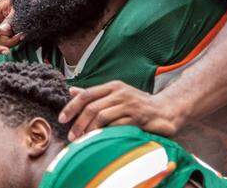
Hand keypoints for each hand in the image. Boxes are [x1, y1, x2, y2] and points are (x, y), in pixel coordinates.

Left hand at [58, 81, 185, 139]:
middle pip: (92, 107)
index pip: (86, 94)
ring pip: (102, 116)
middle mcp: (120, 93)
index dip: (72, 107)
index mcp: (113, 86)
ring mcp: (129, 105)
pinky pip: (116, 126)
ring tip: (84, 140)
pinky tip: (99, 139)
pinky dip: (105, 133)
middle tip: (72, 136)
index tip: (62, 119)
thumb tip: (71, 91)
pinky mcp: (137, 118)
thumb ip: (95, 94)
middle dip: (78, 123)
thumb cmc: (137, 105)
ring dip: (90, 130)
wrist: (164, 111)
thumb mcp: (116, 95)